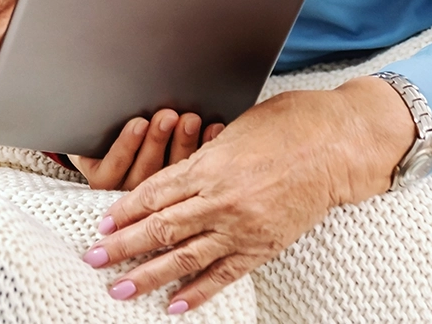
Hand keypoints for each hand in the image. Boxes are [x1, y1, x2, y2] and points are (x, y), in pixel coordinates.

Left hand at [82, 76, 414, 311]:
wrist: (337, 146)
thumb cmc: (289, 125)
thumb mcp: (235, 129)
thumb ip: (204, 153)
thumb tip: (177, 170)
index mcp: (209, 165)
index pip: (154, 193)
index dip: (125, 210)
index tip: (103, 222)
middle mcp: (220, 200)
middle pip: (160, 228)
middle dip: (122, 246)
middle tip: (94, 258)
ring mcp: (241, 228)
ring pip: (185, 257)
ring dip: (148, 275)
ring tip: (120, 290)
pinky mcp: (262, 246)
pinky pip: (223, 275)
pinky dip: (198, 293)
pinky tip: (174, 306)